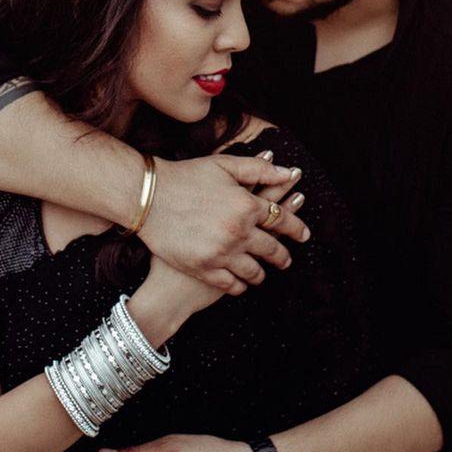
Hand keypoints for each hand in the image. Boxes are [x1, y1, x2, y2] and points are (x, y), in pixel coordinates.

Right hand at [143, 150, 310, 292]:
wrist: (147, 199)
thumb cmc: (184, 177)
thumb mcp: (223, 165)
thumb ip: (258, 169)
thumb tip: (288, 172)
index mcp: (246, 205)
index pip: (282, 219)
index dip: (296, 228)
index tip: (304, 235)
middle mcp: (239, 232)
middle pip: (272, 249)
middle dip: (283, 256)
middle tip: (287, 260)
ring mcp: (222, 253)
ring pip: (254, 271)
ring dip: (262, 273)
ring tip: (264, 274)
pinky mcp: (204, 269)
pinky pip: (231, 285)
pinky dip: (240, 286)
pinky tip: (242, 284)